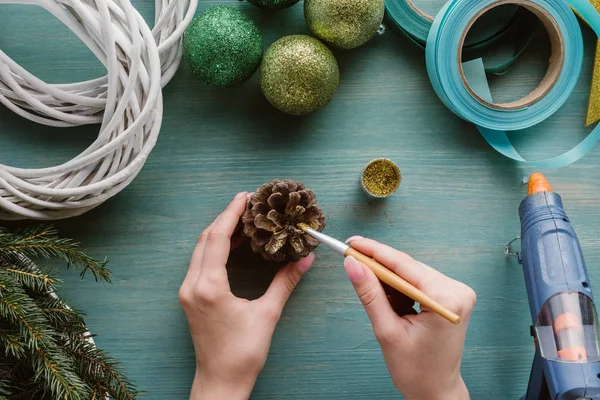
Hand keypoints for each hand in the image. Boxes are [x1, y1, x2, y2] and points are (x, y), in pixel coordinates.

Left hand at [179, 192, 314, 399]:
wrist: (220, 382)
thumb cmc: (242, 353)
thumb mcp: (268, 314)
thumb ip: (285, 282)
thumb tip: (305, 258)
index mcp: (208, 286)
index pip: (217, 238)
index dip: (231, 214)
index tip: (245, 197)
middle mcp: (192, 285)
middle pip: (206, 239)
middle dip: (226, 218)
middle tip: (248, 204)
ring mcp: (188, 292)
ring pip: (201, 249)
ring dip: (220, 232)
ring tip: (244, 220)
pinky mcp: (191, 298)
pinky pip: (201, 262)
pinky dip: (216, 247)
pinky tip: (235, 244)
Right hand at [343, 238, 475, 399]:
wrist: (435, 390)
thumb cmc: (415, 370)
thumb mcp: (387, 331)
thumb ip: (370, 294)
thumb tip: (352, 265)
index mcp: (447, 300)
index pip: (404, 266)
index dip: (375, 251)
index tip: (351, 243)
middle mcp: (457, 291)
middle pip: (408, 267)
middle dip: (378, 263)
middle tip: (350, 257)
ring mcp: (456, 292)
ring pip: (411, 272)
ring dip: (387, 276)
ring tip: (367, 283)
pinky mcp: (451, 296)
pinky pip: (418, 280)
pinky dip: (398, 285)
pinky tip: (385, 293)